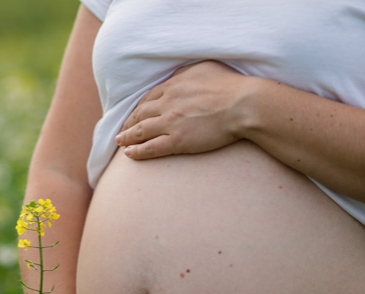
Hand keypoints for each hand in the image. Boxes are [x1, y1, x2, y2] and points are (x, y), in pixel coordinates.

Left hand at [116, 60, 249, 159]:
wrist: (244, 104)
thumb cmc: (230, 85)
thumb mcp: (204, 68)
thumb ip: (185, 73)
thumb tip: (174, 77)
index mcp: (173, 86)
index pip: (148, 98)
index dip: (138, 108)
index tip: (133, 114)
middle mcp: (167, 103)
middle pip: (141, 114)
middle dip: (129, 122)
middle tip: (121, 130)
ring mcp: (171, 122)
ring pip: (141, 130)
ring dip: (127, 137)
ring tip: (120, 142)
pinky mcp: (177, 140)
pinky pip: (151, 147)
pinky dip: (137, 151)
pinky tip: (128, 154)